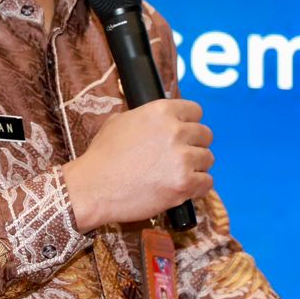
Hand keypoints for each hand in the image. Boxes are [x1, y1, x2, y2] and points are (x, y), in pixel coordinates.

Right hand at [60, 99, 213, 231]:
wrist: (92, 188)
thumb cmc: (101, 157)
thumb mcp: (119, 121)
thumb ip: (146, 117)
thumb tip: (159, 120)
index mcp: (160, 111)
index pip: (195, 110)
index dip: (189, 123)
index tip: (184, 133)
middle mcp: (175, 131)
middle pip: (205, 135)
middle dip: (194, 145)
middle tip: (179, 157)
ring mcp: (181, 158)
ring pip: (208, 159)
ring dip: (196, 167)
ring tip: (177, 174)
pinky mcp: (184, 183)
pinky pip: (207, 183)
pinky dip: (197, 187)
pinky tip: (182, 188)